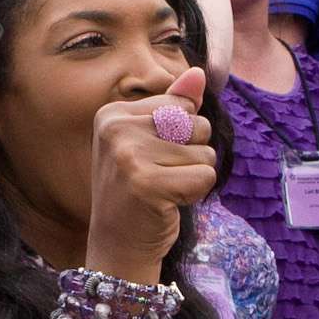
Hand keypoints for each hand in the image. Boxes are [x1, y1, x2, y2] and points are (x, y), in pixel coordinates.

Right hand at [83, 65, 218, 283]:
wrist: (118, 245)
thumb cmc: (139, 191)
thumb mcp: (151, 142)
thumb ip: (175, 106)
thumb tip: (199, 73)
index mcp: (113, 113)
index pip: (181, 105)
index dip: (181, 136)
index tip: (152, 159)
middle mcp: (116, 129)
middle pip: (195, 124)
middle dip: (191, 153)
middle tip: (160, 177)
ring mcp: (129, 156)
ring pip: (204, 151)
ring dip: (193, 175)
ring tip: (164, 191)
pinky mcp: (147, 184)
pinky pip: (205, 175)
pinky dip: (196, 194)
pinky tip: (169, 204)